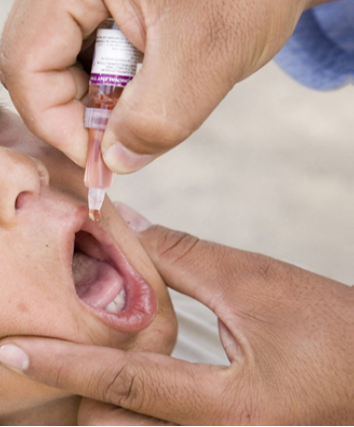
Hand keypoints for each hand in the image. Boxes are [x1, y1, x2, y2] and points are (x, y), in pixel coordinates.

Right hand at [0, 0, 348, 170]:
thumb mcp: (205, 58)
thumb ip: (155, 121)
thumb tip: (114, 161)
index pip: (26, 63)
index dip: (59, 124)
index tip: (101, 159)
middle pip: (39, 63)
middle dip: (84, 111)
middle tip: (129, 136)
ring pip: (65, 61)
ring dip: (104, 98)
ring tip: (155, 95)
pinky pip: (89, 50)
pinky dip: (117, 81)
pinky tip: (152, 77)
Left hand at [0, 208, 350, 424]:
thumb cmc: (331, 328)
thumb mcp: (256, 282)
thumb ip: (183, 256)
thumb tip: (128, 229)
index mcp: (229, 409)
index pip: (126, 385)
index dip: (65, 362)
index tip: (16, 351)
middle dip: (83, 387)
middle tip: (72, 340)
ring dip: (107, 397)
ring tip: (102, 352)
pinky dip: (136, 405)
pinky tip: (139, 370)